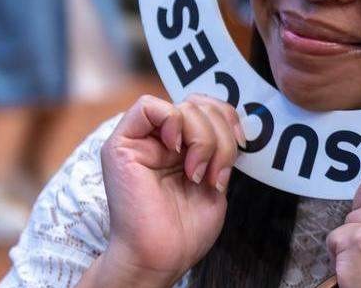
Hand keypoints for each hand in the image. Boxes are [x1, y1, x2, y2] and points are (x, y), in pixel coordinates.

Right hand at [91, 94, 244, 286]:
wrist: (160, 256)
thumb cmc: (185, 228)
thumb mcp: (216, 178)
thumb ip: (220, 147)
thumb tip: (235, 122)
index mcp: (183, 147)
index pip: (209, 107)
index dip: (229, 120)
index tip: (240, 148)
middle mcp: (161, 140)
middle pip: (201, 105)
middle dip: (220, 137)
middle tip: (215, 173)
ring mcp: (140, 141)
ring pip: (183, 106)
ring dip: (204, 140)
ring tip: (198, 174)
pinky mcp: (120, 146)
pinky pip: (147, 106)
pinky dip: (173, 122)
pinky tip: (176, 151)